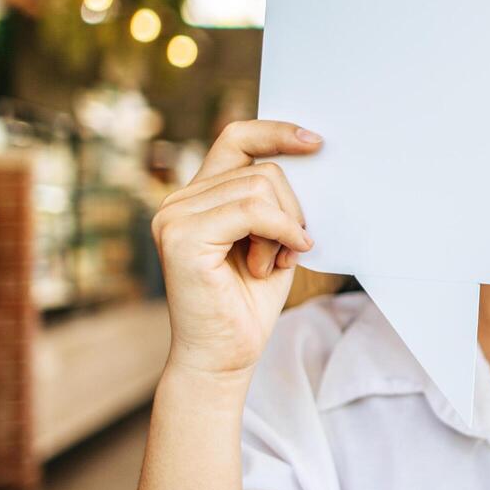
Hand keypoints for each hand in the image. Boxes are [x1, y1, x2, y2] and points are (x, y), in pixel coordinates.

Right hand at [152, 120, 319, 377]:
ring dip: (284, 228)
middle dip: (291, 208)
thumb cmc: (248, 303)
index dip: (276, 133)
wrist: (224, 356)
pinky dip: (281, 232)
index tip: (315, 143)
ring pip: (260, 187)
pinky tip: (283, 258)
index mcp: (198, 197)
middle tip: (289, 248)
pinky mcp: (182, 236)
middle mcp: (178, 202)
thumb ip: (275, 202)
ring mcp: (174, 217)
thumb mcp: (272, 241)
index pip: (236, 139)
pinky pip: (253, 211)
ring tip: (272, 263)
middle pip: (260, 169)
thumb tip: (308, 157)